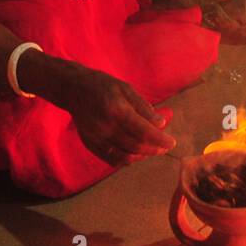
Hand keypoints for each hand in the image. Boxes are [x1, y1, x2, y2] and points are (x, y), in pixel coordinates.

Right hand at [54, 61, 175, 164]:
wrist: (74, 89)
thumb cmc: (103, 86)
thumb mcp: (127, 89)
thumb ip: (144, 107)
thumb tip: (161, 123)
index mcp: (117, 110)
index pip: (144, 131)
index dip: (160, 140)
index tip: (171, 142)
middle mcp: (106, 126)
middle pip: (136, 146)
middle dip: (154, 149)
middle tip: (164, 147)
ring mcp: (96, 138)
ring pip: (124, 156)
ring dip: (142, 156)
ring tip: (152, 150)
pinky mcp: (90, 144)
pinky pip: (111, 159)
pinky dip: (126, 160)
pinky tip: (135, 154)